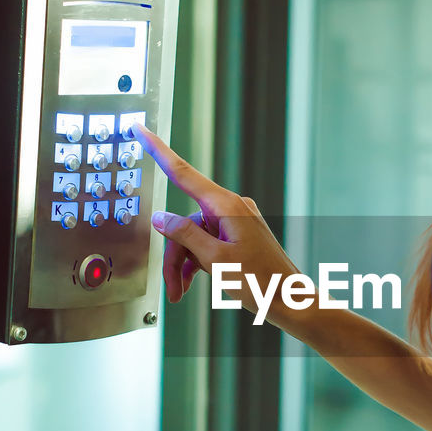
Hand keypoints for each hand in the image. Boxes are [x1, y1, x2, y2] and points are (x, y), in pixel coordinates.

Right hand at [132, 121, 300, 321]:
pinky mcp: (237, 237)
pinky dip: (196, 264)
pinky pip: (206, 243)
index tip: (141, 129)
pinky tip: (192, 284)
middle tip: (174, 286)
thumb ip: (185, 235)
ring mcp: (234, 223)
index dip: (158, 150)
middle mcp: (230, 209)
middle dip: (175, 255)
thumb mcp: (216, 260)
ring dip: (184, 265)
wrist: (289, 301)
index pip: (183, 173)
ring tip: (182, 291)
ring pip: (192, 237)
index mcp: (227, 207)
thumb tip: (162, 218)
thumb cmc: (263, 282)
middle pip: (184, 223)